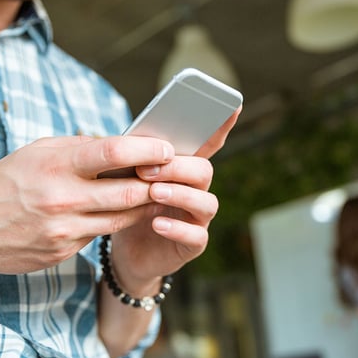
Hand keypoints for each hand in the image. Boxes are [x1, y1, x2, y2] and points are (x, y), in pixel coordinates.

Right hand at [0, 134, 175, 273]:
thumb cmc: (7, 180)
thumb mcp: (39, 151)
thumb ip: (80, 147)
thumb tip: (122, 145)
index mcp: (55, 165)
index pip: (112, 153)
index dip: (146, 149)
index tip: (167, 148)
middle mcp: (62, 199)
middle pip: (128, 193)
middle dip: (156, 184)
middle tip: (173, 176)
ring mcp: (63, 230)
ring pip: (121, 219)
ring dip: (145, 207)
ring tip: (158, 194)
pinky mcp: (62, 252)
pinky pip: (100, 236)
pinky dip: (116, 223)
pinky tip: (125, 213)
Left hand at [107, 107, 241, 292]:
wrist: (124, 251)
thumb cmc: (128, 206)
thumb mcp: (128, 178)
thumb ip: (138, 159)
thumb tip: (132, 139)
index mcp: (184, 169)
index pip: (208, 144)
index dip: (221, 126)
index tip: (232, 106)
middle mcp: (197, 190)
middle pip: (204, 171)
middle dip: (178, 168)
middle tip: (146, 170)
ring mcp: (198, 218)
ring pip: (207, 202)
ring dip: (181, 194)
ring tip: (153, 193)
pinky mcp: (193, 244)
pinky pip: (196, 236)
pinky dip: (179, 229)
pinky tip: (158, 224)